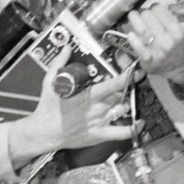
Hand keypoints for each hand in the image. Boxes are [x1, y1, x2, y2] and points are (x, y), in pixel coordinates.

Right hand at [8, 71, 134, 165]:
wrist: (44, 132)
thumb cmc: (48, 108)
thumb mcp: (50, 82)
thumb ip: (59, 63)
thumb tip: (67, 48)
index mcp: (89, 95)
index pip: (115, 84)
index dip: (128, 76)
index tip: (136, 70)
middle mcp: (98, 109)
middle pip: (122, 95)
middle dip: (129, 87)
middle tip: (134, 81)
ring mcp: (101, 122)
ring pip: (123, 110)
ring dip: (128, 103)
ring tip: (129, 97)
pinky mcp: (100, 135)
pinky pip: (122, 133)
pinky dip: (133, 128)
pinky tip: (139, 123)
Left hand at [118, 3, 183, 84]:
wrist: (175, 64)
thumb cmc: (179, 41)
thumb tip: (172, 5)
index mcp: (180, 32)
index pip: (160, 11)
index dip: (156, 8)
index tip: (155, 9)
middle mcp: (170, 42)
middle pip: (149, 18)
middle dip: (145, 13)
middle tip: (144, 14)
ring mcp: (159, 52)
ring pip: (143, 30)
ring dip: (135, 20)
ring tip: (133, 15)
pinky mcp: (149, 60)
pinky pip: (140, 49)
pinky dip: (134, 41)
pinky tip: (131, 34)